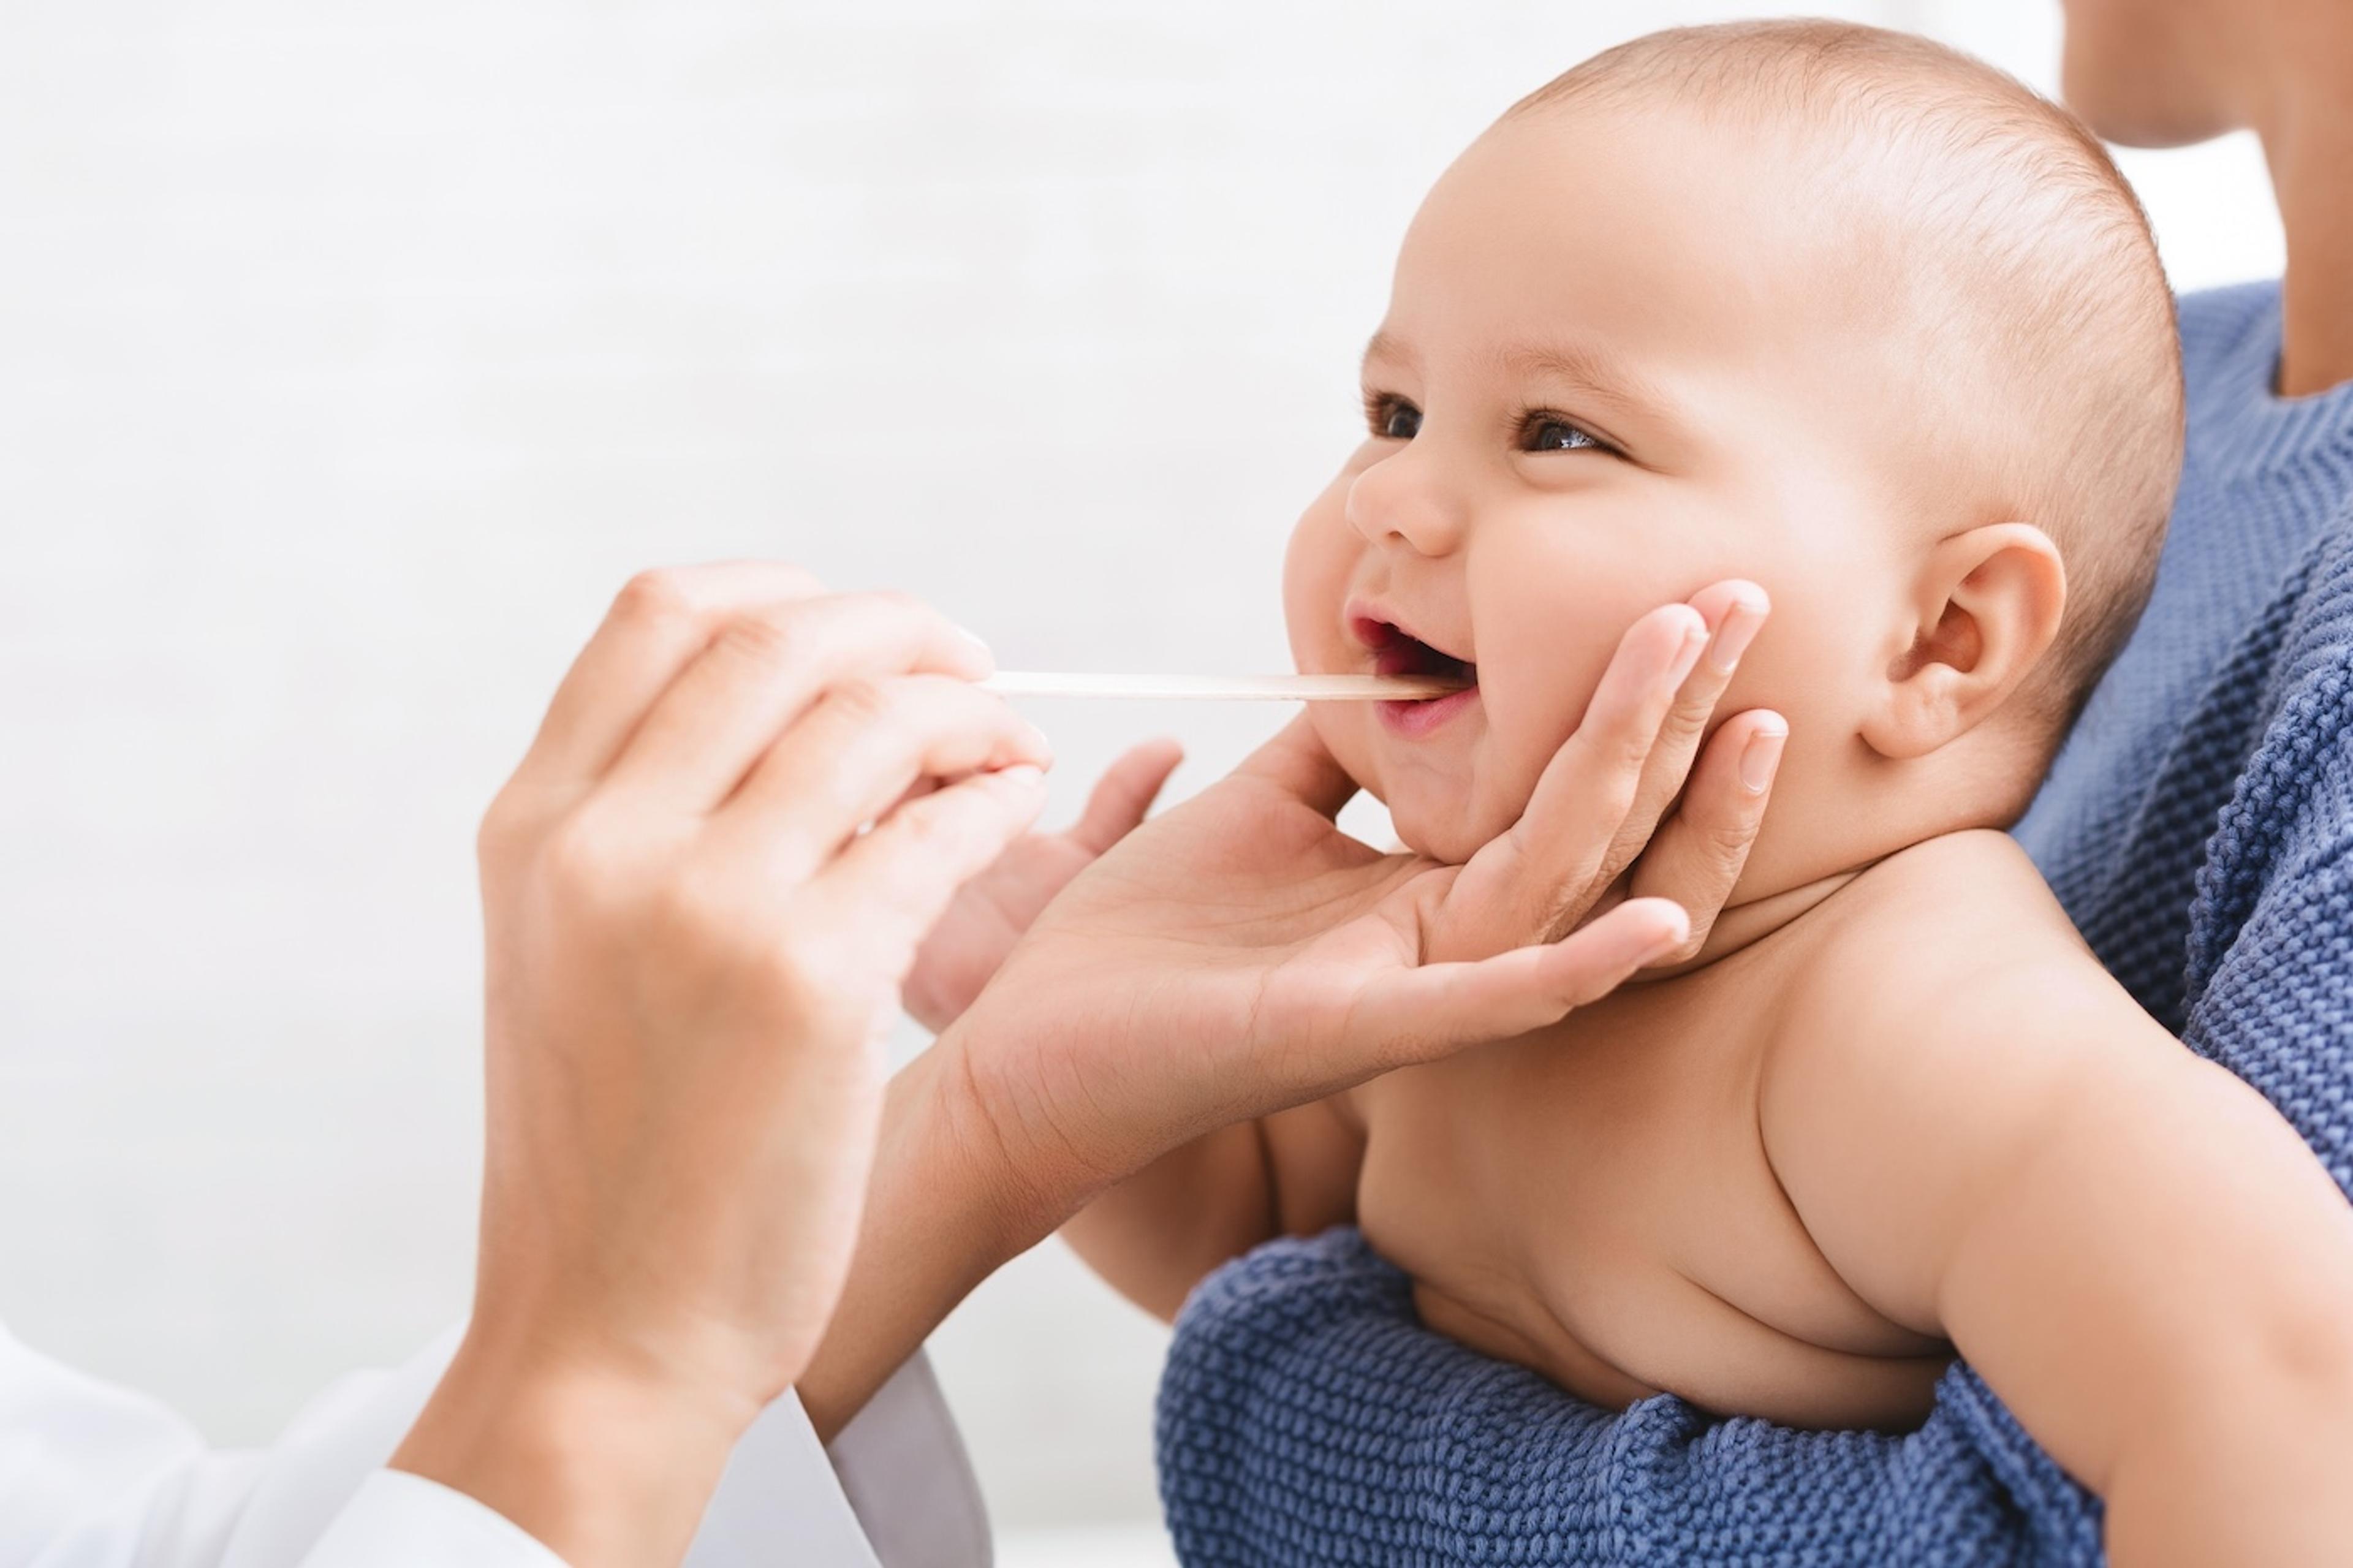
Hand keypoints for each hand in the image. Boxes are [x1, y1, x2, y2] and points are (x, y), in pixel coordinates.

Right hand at [393, 564, 1051, 1567]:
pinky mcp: (809, 984)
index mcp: (533, 826)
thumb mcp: (564, 956)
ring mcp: (703, 908)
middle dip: (902, 631)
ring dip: (969, 710)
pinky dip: (996, 795)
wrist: (604, 1335)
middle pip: (780, 640)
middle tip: (970, 666)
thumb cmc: (609, 1156)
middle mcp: (602, 844)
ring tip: (1007, 747)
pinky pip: (938, 830)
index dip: (787, 592)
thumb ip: (633, 824)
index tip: (862, 634)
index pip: (659, 611)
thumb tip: (767, 701)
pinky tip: (1017, 805)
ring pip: (875, 718)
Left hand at [944, 583, 1780, 1202]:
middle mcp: (1440, 944)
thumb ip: (1336, 752)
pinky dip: (1572, 967)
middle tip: (1748, 601)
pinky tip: (1655, 921)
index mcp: (1421, 893)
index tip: (1694, 597)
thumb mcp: (1257, 812)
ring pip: (1558, 883)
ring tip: (1728, 701)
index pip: (1559, 787)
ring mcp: (1407, 993)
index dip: (1631, 698)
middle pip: (1590, 820)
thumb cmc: (1145, 939)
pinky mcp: (1353, 1031)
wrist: (1039, 1044)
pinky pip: (1486, 1002)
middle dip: (1672, 712)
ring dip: (1643, 791)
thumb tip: (1396, 670)